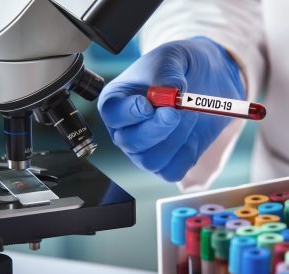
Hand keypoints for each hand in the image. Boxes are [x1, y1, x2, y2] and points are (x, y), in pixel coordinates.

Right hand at [98, 37, 244, 181]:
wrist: (205, 79)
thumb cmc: (179, 67)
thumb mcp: (172, 57)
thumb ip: (166, 74)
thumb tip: (167, 97)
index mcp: (118, 101)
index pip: (113, 114)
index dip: (131, 112)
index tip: (150, 103)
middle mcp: (127, 129)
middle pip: (129, 142)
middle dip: (156, 128)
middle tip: (176, 111)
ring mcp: (145, 149)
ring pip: (150, 161)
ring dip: (174, 140)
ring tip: (188, 117)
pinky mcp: (166, 161)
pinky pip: (171, 171)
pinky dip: (185, 155)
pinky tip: (192, 136)